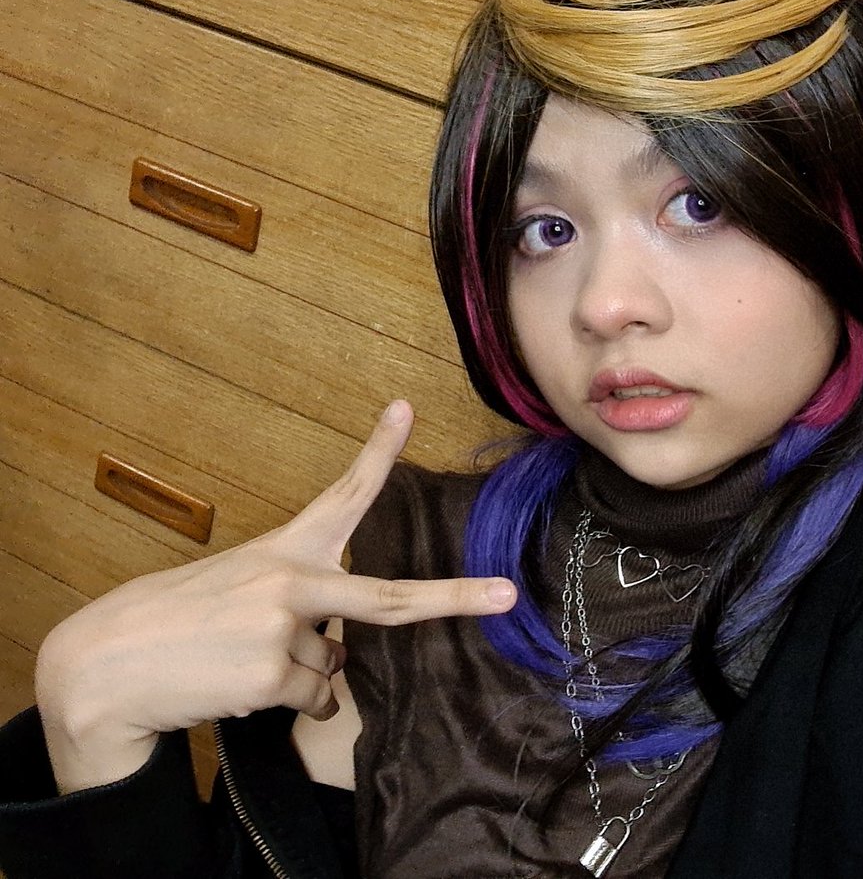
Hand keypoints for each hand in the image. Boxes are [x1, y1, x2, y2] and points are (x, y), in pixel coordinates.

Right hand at [34, 400, 515, 791]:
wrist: (105, 665)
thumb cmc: (178, 621)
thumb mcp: (238, 590)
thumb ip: (301, 609)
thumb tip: (340, 658)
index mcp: (284, 549)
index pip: (341, 494)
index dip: (378, 451)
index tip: (405, 408)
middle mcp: (291, 580)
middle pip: (389, 598)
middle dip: (455, 597)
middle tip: (505, 595)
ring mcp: (283, 626)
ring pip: (332, 666)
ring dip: (301, 674)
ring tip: (239, 660)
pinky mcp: (272, 674)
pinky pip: (314, 701)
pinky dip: (291, 705)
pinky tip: (240, 687)